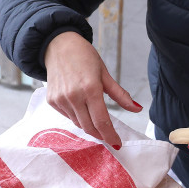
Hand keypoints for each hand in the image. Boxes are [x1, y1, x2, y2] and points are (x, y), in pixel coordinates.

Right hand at [43, 31, 141, 148]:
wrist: (58, 45)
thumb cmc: (84, 56)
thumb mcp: (105, 73)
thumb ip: (120, 94)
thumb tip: (137, 109)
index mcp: (90, 89)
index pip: (102, 121)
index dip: (110, 135)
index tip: (117, 142)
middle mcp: (73, 96)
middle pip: (90, 127)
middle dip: (101, 135)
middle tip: (109, 136)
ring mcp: (61, 100)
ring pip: (78, 124)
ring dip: (89, 125)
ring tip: (95, 118)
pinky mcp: (52, 101)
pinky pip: (68, 116)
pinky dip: (77, 117)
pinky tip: (81, 107)